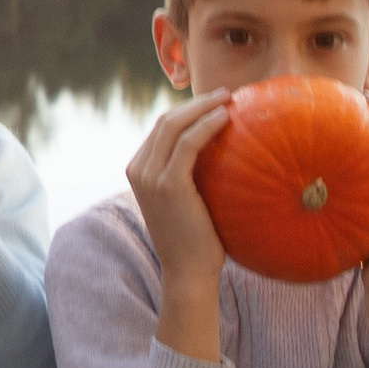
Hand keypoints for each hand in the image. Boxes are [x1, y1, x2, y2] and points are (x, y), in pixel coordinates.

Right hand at [125, 94, 232, 361]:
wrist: (188, 273)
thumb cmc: (197, 240)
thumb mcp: (188, 201)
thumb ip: (192, 175)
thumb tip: (225, 152)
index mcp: (139, 171)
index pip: (162, 127)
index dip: (189, 110)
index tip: (216, 103)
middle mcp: (138, 170)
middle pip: (166, 120)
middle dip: (197, 102)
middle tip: (226, 94)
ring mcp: (150, 177)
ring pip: (174, 125)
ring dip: (203, 106)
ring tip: (230, 99)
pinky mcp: (168, 184)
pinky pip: (187, 143)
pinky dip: (207, 124)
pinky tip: (227, 117)